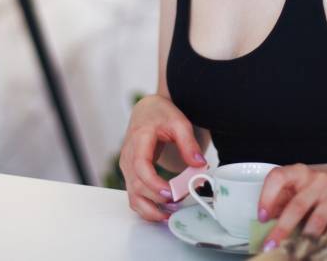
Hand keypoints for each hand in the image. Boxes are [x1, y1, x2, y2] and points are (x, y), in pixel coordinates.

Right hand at [118, 94, 206, 222]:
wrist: (147, 111)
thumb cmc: (161, 114)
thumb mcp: (179, 122)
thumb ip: (189, 143)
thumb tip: (200, 165)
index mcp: (138, 140)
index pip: (140, 166)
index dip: (153, 183)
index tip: (169, 193)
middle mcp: (128, 157)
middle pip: (136, 185)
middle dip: (157, 199)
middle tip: (180, 200)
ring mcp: (127, 168)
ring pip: (132, 196)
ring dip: (150, 209)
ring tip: (170, 216)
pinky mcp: (131, 176)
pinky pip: (134, 196)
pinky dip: (146, 207)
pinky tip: (163, 213)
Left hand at [256, 164, 326, 247]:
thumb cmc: (317, 198)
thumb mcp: (298, 195)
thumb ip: (281, 203)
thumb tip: (264, 223)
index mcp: (300, 172)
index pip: (279, 177)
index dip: (267, 197)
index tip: (263, 218)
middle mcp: (319, 179)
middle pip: (297, 205)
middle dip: (282, 229)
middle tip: (270, 245)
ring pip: (317, 221)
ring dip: (304, 240)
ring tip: (294, 252)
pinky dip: (323, 242)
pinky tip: (315, 250)